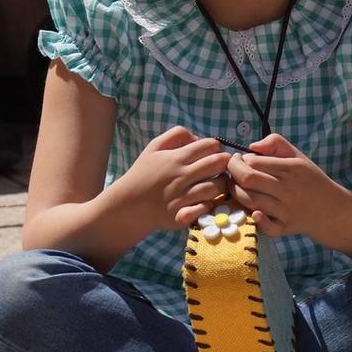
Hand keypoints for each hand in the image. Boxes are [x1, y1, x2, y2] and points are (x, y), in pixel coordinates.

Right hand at [110, 125, 232, 233]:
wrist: (126, 206)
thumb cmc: (142, 174)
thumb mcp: (154, 148)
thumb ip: (177, 135)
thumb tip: (199, 138)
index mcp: (176, 158)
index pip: (211, 145)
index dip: (216, 148)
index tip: (213, 154)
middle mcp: (181, 176)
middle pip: (218, 164)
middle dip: (224, 164)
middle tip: (220, 168)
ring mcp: (182, 197)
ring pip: (216, 187)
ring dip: (221, 185)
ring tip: (215, 184)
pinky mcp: (181, 216)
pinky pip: (205, 208)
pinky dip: (209, 205)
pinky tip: (205, 202)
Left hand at [226, 132, 351, 238]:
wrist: (332, 209)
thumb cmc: (310, 180)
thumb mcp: (298, 156)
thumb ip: (276, 143)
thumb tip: (251, 146)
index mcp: (291, 168)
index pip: (253, 161)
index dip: (240, 159)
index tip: (239, 159)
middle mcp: (287, 189)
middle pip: (248, 180)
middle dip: (233, 173)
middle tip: (233, 171)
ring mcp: (285, 210)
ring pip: (250, 201)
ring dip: (236, 193)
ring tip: (237, 186)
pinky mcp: (285, 227)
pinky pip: (265, 226)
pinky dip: (256, 219)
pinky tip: (254, 211)